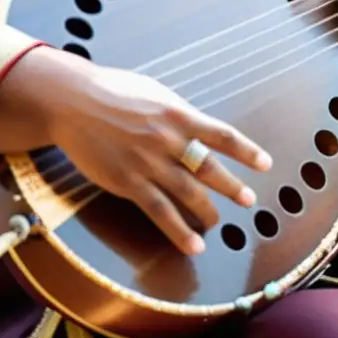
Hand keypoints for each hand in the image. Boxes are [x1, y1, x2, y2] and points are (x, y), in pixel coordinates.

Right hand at [0, 46, 272, 255]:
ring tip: (220, 222)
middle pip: (210, 169)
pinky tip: (193, 246)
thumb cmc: (113, 92)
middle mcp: (168, 140)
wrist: (70, 102)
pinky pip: (160, 212)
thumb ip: (180, 114)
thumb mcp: (155, 93)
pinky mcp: (128, 183)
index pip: (223, 136)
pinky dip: (179, 232)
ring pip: (189, 194)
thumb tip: (200, 127)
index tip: (266, 164)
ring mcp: (148, 164)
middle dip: (234, 187)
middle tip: (250, 201)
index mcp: (179, 115)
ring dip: (209, 211)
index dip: (247, 152)